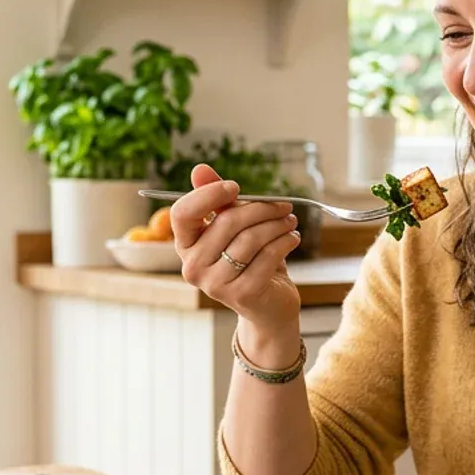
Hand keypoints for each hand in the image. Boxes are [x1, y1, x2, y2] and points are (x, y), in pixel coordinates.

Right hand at [171, 165, 303, 335]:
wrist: (268, 305)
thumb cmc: (249, 260)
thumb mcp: (233, 228)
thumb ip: (217, 200)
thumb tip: (199, 169)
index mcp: (186, 245)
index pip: (182, 213)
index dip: (208, 194)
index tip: (235, 187)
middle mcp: (192, 266)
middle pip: (226, 222)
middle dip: (261, 208)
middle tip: (283, 206)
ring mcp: (214, 284)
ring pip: (250, 239)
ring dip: (277, 224)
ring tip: (290, 221)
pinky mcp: (241, 294)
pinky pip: (267, 257)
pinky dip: (285, 242)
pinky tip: (292, 238)